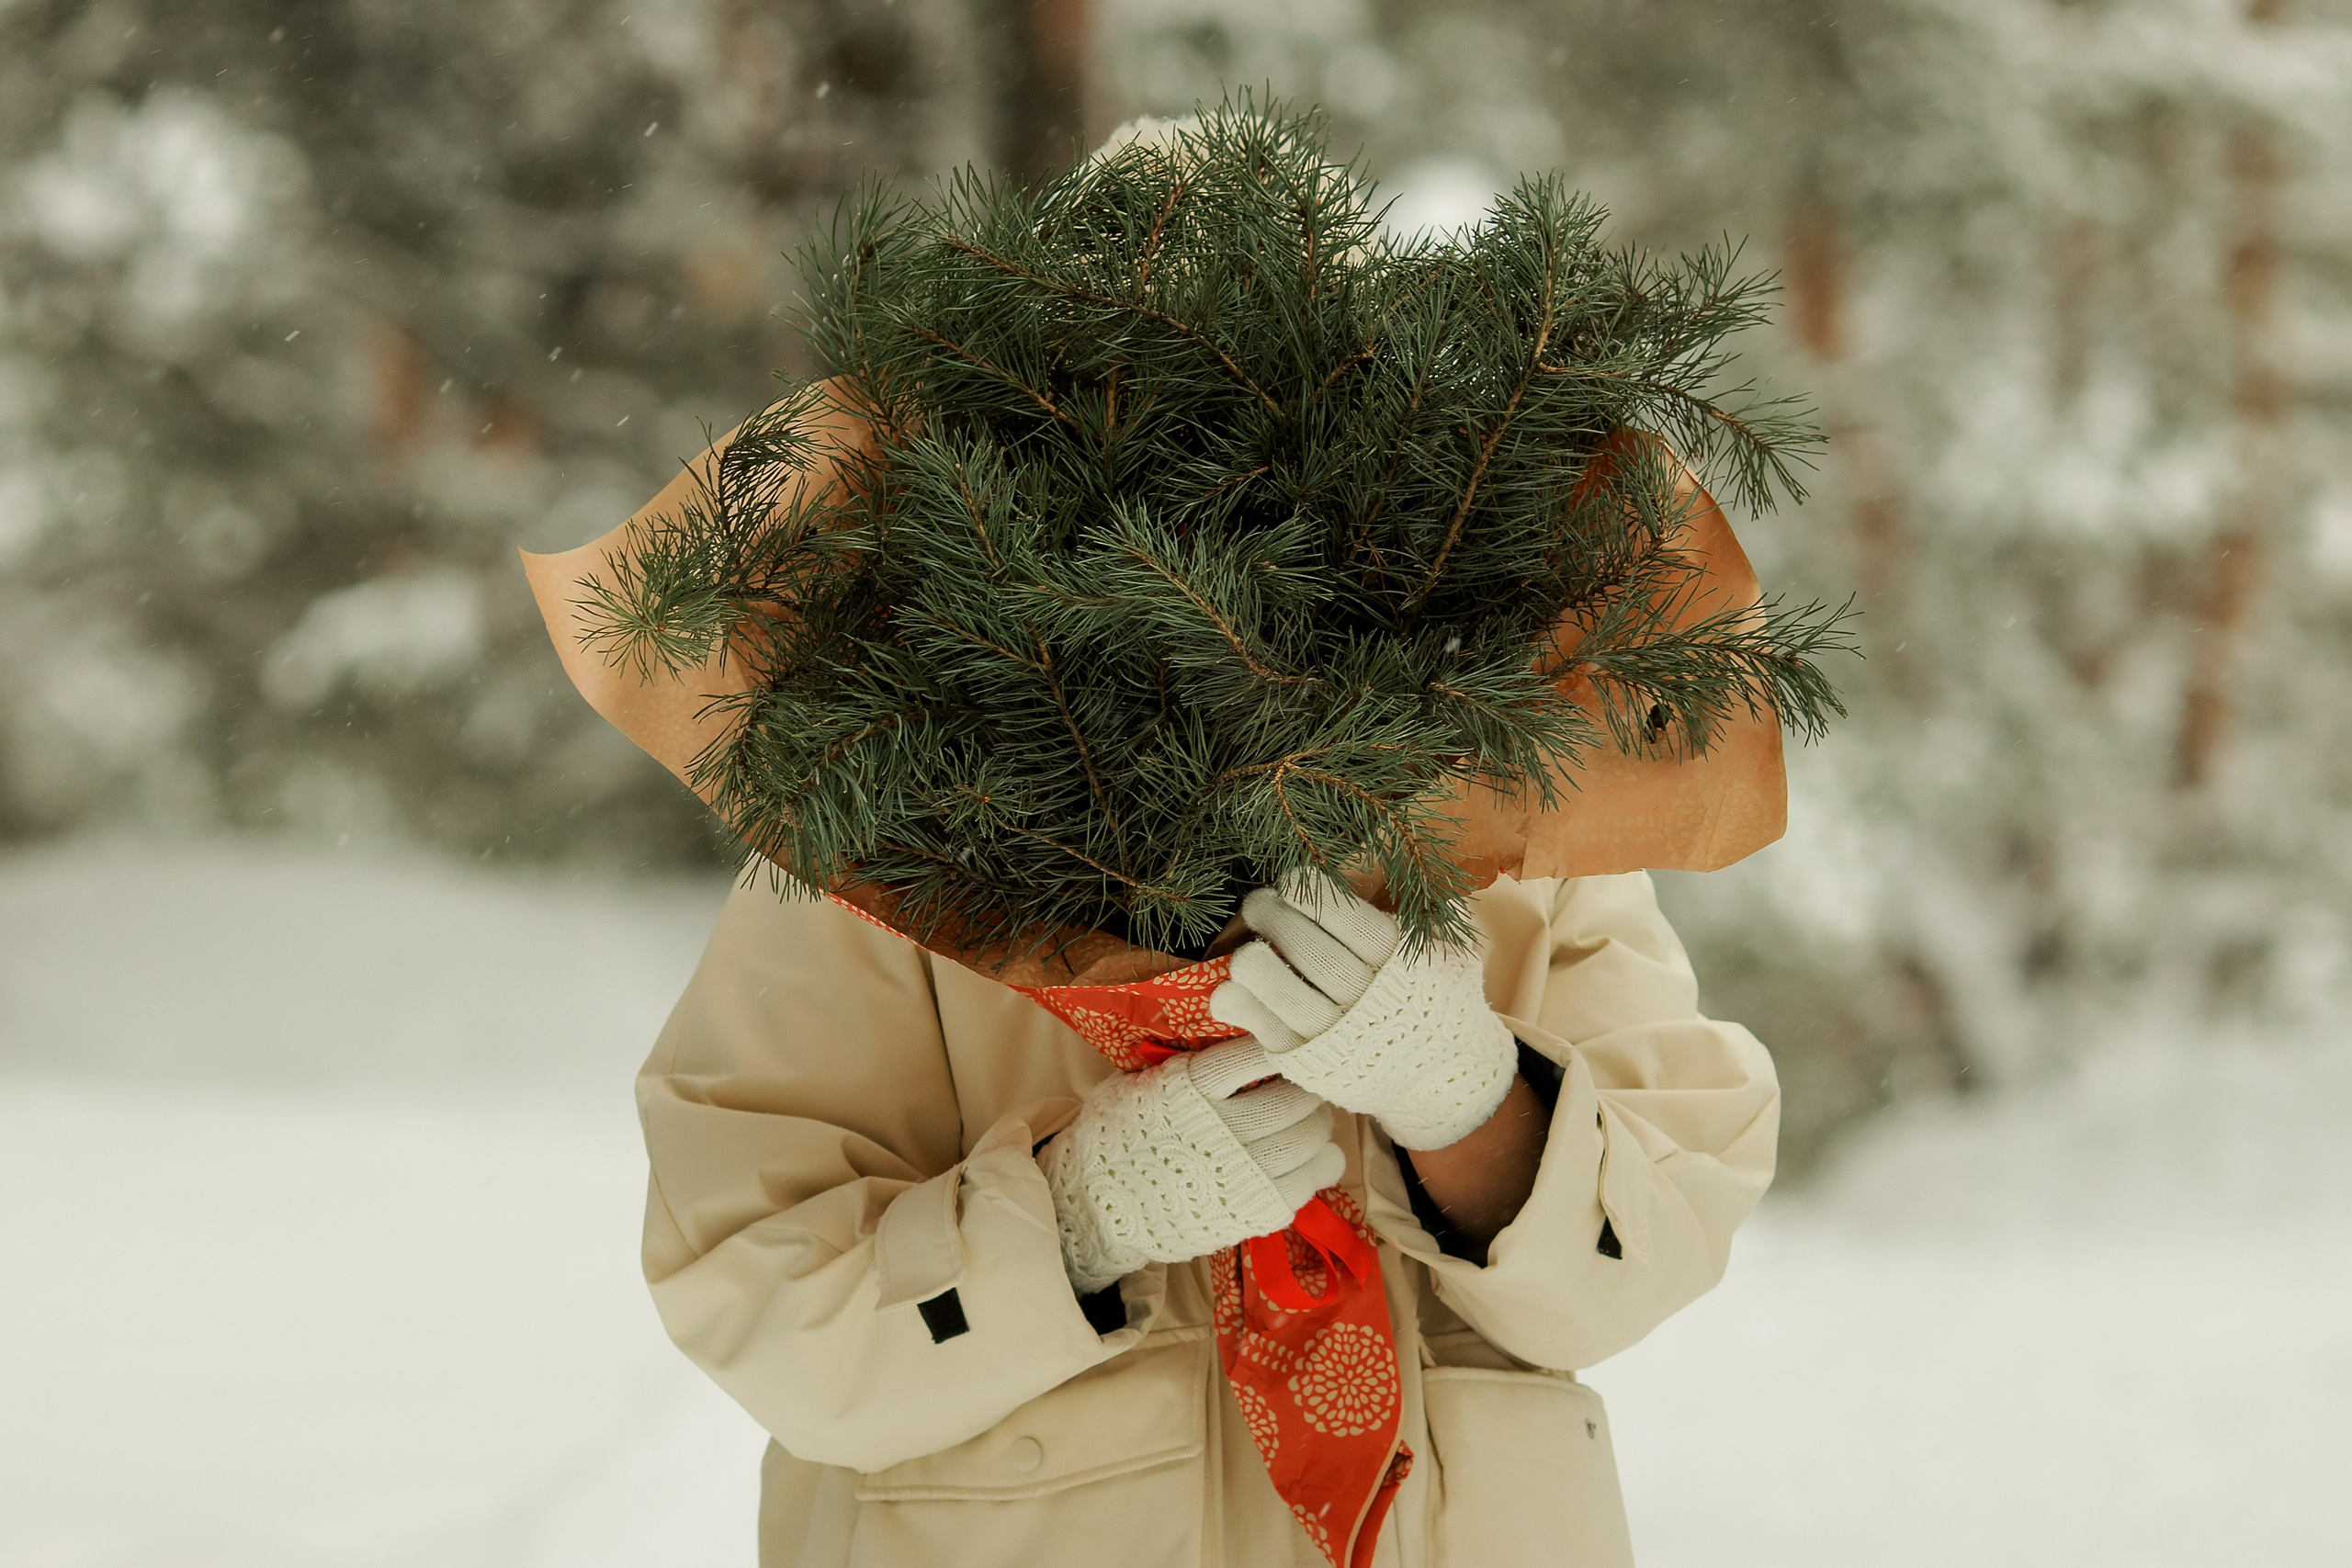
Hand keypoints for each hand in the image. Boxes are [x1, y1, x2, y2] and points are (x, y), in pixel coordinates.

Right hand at [1040, 1037, 1344, 1294]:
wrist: (1094, 1209)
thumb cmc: (1114, 1138)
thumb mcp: (1135, 1084)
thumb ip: (1180, 1063)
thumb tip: (1222, 1036)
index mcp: (1192, 1088)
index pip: (1256, 1054)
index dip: (1278, 1047)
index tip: (1283, 1046)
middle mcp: (1223, 1128)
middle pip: (1295, 1099)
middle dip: (1306, 1090)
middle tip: (1303, 1088)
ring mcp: (1242, 1173)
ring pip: (1311, 1139)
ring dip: (1317, 1125)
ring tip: (1307, 1121)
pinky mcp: (1254, 1211)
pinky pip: (1312, 1180)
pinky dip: (1320, 1164)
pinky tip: (1309, 1158)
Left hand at [1207, 882, 1517, 1150]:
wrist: (1441, 1077)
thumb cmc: (1435, 999)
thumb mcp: (1451, 952)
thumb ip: (1434, 914)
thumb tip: (1416, 873)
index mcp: (1402, 964)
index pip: (1353, 923)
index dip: (1316, 897)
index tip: (1292, 880)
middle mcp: (1370, 1001)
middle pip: (1315, 956)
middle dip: (1278, 921)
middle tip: (1258, 903)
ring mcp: (1338, 1037)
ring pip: (1290, 998)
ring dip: (1257, 967)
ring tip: (1245, 948)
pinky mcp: (1311, 1065)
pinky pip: (1270, 1035)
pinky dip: (1244, 1010)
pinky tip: (1226, 990)